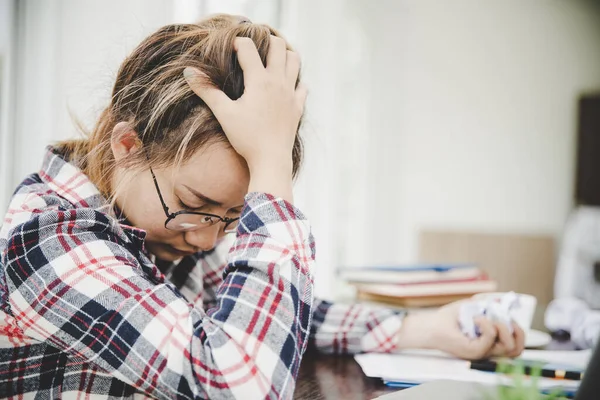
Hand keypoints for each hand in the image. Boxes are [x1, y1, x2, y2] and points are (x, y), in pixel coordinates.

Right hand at [183, 36, 306, 173]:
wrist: (271, 160)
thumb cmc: (246, 137)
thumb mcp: (224, 113)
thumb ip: (206, 90)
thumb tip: (188, 71)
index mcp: (259, 80)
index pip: (248, 48)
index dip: (238, 43)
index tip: (231, 48)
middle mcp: (278, 82)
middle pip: (278, 46)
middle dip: (266, 40)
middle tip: (254, 48)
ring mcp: (290, 93)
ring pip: (295, 61)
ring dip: (285, 54)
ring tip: (273, 58)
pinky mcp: (297, 107)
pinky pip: (301, 86)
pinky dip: (295, 80)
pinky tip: (286, 85)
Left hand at [396, 301, 525, 359]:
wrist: (429, 325)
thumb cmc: (448, 319)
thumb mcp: (472, 308)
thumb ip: (488, 306)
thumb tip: (502, 300)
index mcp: (490, 343)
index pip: (516, 346)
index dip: (519, 331)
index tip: (509, 316)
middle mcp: (488, 350)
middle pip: (517, 349)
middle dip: (517, 331)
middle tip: (504, 319)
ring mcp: (482, 352)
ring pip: (508, 346)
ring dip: (502, 327)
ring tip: (485, 318)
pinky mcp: (473, 351)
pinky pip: (490, 339)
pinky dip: (486, 324)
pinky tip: (476, 318)